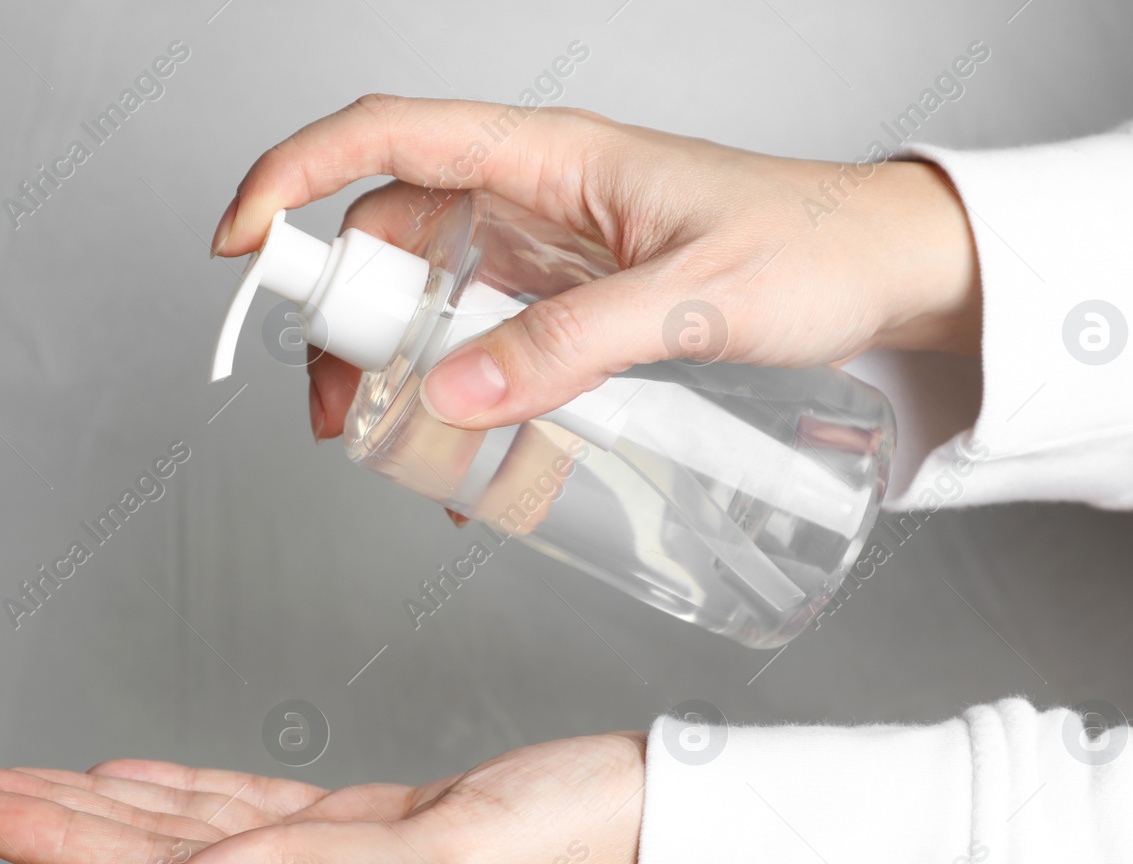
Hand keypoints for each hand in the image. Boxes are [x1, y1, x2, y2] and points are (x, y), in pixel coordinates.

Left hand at [0, 732, 645, 863]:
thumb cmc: (573, 848)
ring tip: (11, 785)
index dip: (57, 841)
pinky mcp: (363, 830)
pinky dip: (180, 793)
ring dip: (96, 806)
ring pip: (187, 833)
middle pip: (151, 861)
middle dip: (46, 823)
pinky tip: (130, 785)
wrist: (653, 827)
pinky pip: (246, 812)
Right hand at [211, 95, 981, 435]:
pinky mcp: (578, 306)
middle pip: (391, 233)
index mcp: (551, 157)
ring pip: (432, 296)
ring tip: (394, 444)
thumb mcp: (692, 300)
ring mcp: (553, 254)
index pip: (391, 136)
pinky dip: (463, 395)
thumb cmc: (816, 247)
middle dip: (342, 314)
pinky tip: (469, 458)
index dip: (297, 176)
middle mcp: (537, 198)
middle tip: (338, 408)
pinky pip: (490, 342)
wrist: (890, 272)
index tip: (242, 242)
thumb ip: (571, 346)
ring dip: (397, 365)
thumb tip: (450, 396)